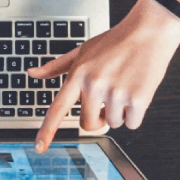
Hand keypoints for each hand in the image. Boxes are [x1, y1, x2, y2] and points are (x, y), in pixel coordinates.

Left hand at [28, 0, 179, 151]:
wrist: (148, 32)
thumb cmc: (115, 41)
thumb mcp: (82, 50)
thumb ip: (56, 66)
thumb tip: (32, 73)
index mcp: (78, 74)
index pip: (58, 108)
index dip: (47, 130)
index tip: (39, 147)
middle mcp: (94, 85)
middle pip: (88, 123)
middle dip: (97, 117)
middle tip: (106, 98)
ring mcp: (116, 93)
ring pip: (113, 123)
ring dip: (119, 112)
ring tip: (123, 86)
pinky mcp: (138, 99)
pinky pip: (132, 124)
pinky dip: (135, 114)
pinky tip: (136, 91)